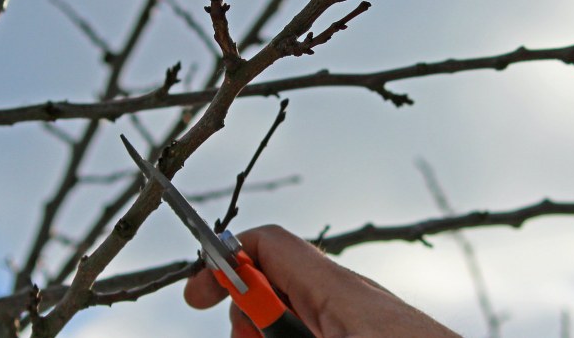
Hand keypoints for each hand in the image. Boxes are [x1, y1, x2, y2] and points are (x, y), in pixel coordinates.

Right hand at [184, 225, 459, 337]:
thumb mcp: (326, 330)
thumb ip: (282, 318)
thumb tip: (242, 313)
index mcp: (338, 289)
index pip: (267, 244)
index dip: (223, 264)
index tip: (195, 298)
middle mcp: (353, 295)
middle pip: (275, 281)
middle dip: (248, 314)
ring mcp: (367, 315)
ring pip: (300, 308)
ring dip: (276, 331)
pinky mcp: (377, 329)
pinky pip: (325, 322)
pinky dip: (307, 332)